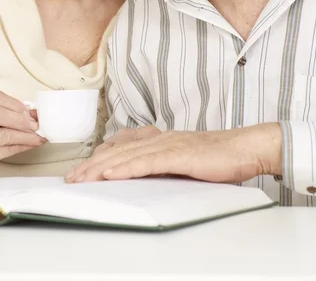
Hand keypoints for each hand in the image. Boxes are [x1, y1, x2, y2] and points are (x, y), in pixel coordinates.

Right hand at [0, 91, 45, 179]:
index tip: (29, 111)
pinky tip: (32, 144)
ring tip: (39, 136)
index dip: (15, 104)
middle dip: (20, 119)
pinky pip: (7, 150)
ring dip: (26, 135)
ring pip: (4, 135)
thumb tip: (34, 113)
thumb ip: (7, 113)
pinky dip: (23, 146)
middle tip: (35, 124)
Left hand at [65, 123, 281, 182]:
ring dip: (101, 167)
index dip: (99, 157)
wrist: (244, 148)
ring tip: (82, 178)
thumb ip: (163, 164)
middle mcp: (159, 138)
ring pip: (127, 155)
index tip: (82, 169)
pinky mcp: (179, 155)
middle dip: (92, 164)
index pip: (122, 146)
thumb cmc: (218, 157)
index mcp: (160, 139)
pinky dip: (126, 168)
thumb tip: (145, 175)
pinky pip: (147, 162)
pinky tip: (111, 174)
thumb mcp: (184, 160)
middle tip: (71, 177)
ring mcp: (168, 145)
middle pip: (118, 150)